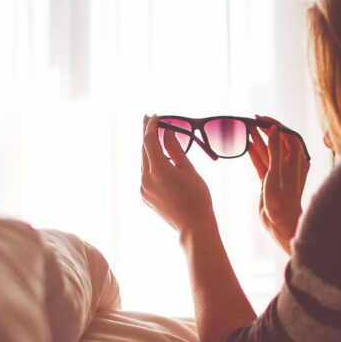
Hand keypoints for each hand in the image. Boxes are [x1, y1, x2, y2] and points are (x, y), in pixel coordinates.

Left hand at [140, 115, 214, 234]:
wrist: (193, 225)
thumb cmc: (197, 196)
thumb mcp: (188, 169)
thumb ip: (175, 149)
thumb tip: (167, 132)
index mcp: (158, 169)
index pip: (150, 140)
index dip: (151, 126)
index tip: (155, 115)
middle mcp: (146, 178)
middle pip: (144, 150)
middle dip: (147, 134)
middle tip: (149, 119)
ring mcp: (144, 188)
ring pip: (144, 162)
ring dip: (148, 149)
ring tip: (153, 136)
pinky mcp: (145, 196)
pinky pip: (145, 175)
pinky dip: (150, 164)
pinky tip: (157, 159)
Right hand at [247, 116, 309, 254]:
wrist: (281, 223)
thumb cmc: (283, 200)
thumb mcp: (277, 172)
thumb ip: (275, 149)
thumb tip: (274, 129)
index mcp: (297, 160)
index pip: (287, 135)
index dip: (274, 125)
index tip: (261, 118)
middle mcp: (289, 164)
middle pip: (276, 142)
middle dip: (265, 131)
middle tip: (251, 121)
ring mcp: (278, 172)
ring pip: (267, 152)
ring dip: (257, 141)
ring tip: (246, 129)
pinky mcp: (269, 180)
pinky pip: (261, 163)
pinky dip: (254, 154)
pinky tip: (246, 145)